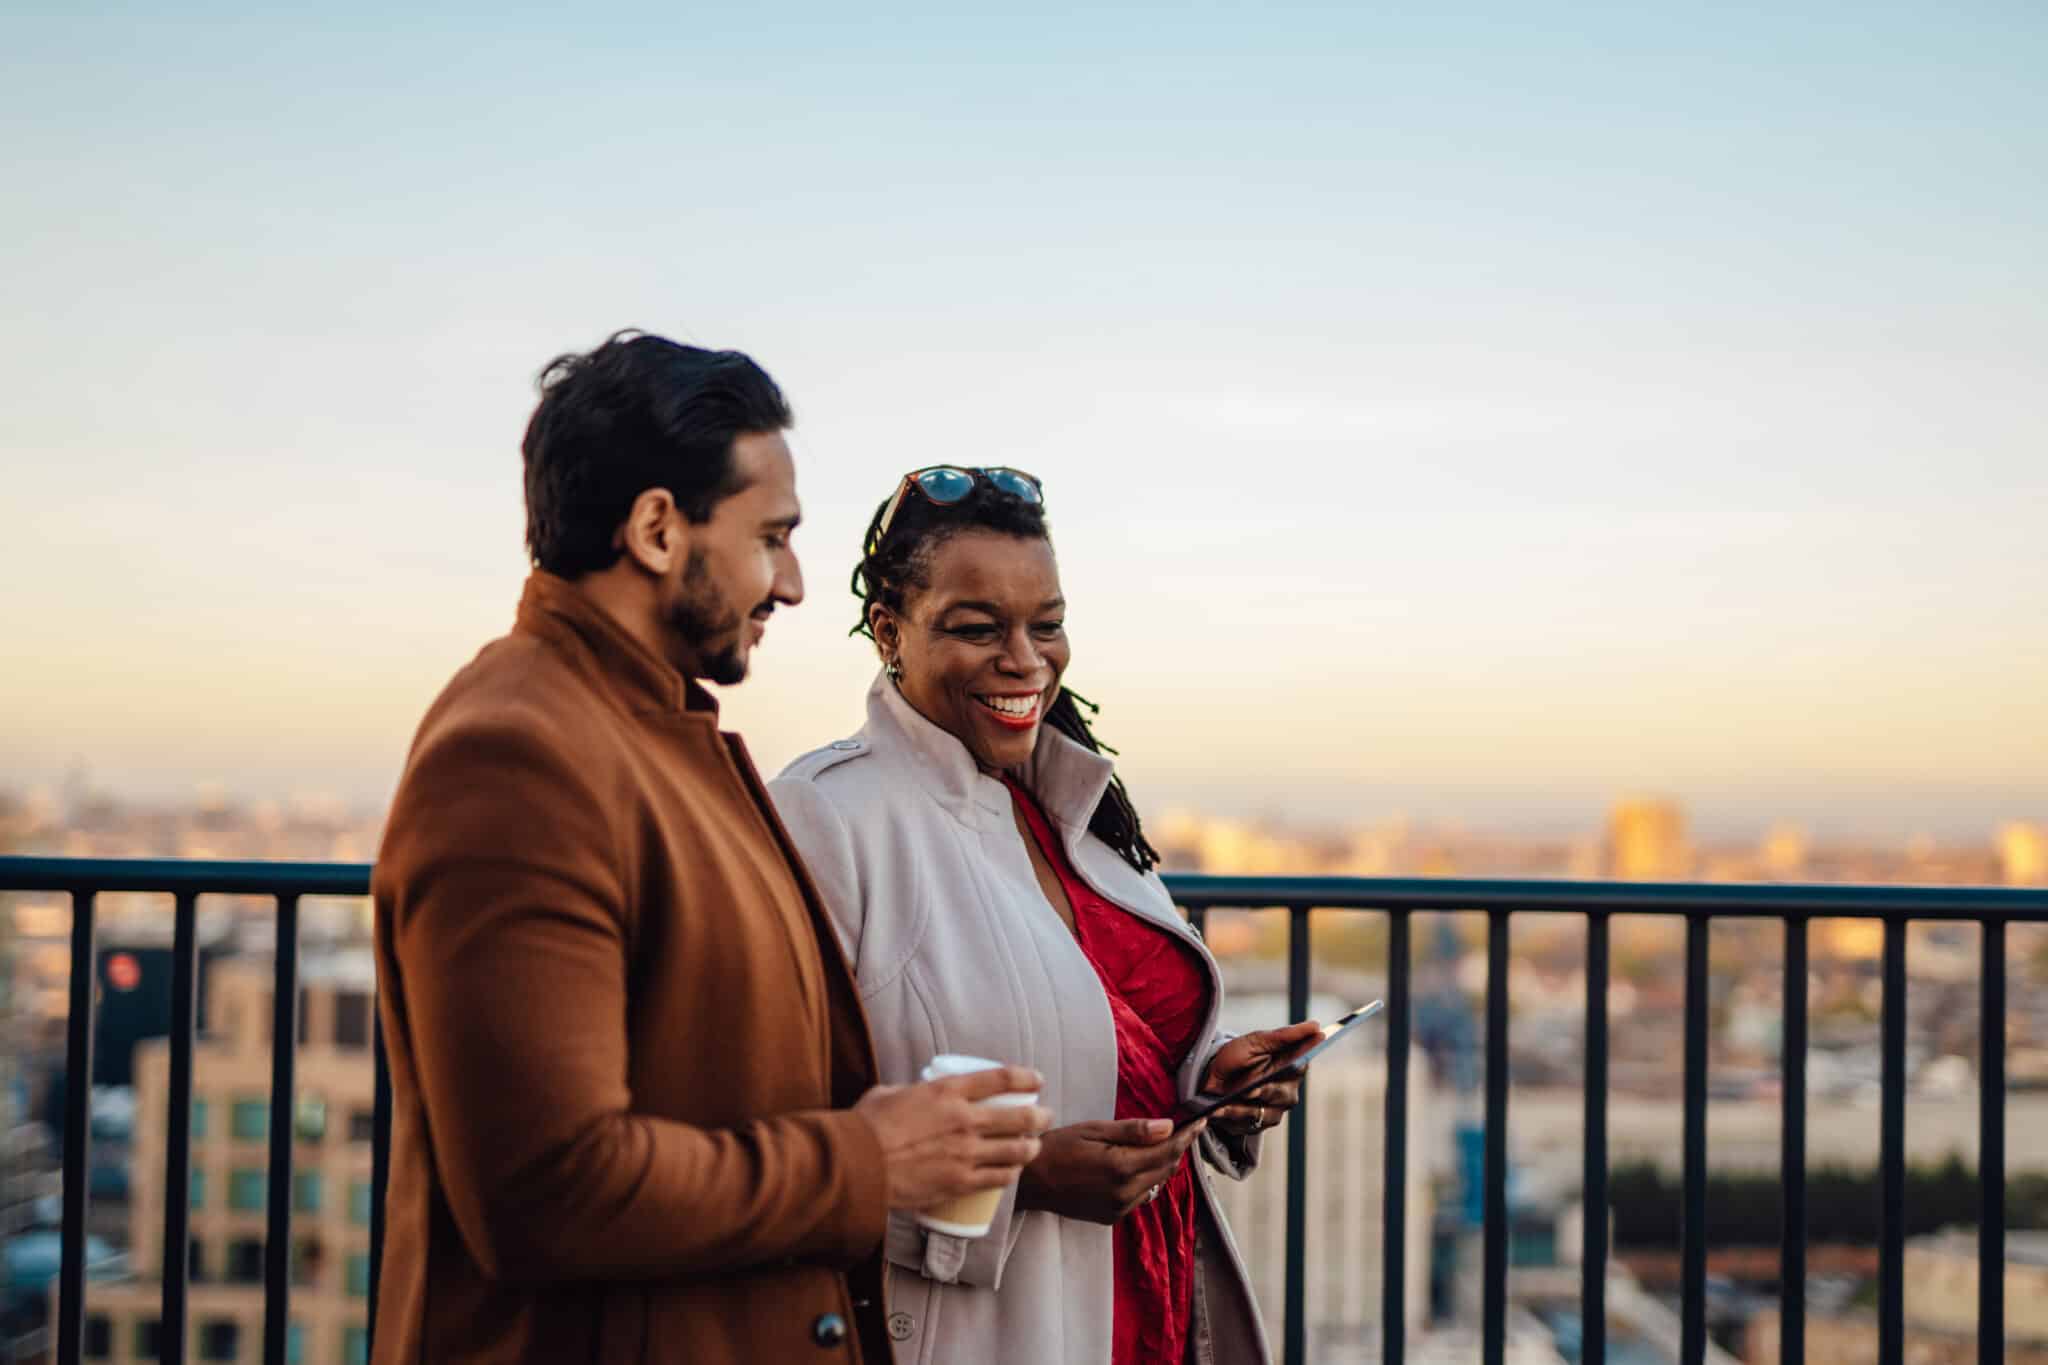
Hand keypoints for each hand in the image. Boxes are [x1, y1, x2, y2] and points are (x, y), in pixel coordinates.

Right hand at [855, 1067, 1051, 1213]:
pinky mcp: (960, 1183)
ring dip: (1031, 1148)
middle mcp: (964, 1120)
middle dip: (1040, 1117)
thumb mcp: (889, 1094)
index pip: (1000, 1078)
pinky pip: (998, 1179)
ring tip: (1034, 1147)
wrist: (856, 1166)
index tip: (1037, 1080)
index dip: (1025, 1078)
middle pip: (1019, 1117)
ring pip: (1016, 1151)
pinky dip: (1010, 1174)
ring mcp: (965, 1154)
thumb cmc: (866, 1127)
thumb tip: (913, 1094)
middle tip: (1045, 1117)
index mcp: (946, 1091)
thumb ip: (909, 1092)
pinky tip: (1012, 1172)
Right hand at [1015, 1118, 1206, 1224]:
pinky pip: (1139, 1196)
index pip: (1167, 1151)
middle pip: (1166, 1169)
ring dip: (1162, 1165)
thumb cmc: (1057, 1148)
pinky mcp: (1111, 1217)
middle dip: (1177, 1148)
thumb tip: (1168, 1126)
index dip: (1187, 1136)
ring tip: (1160, 1144)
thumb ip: (1133, 1131)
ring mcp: (1118, 1209)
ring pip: (1155, 1184)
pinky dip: (1144, 1179)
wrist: (1029, 1182)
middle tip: (1184, 1129)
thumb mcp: (1093, 1130)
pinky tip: (1135, 1165)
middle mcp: (1124, 1193)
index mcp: (1121, 1167)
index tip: (1200, 1122)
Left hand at [1200, 1020, 1321, 1136]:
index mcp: (1292, 1067)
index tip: (1289, 1065)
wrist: (1211, 1076)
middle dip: (1263, 1091)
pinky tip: (1217, 1111)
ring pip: (1263, 1113)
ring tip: (1222, 1105)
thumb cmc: (1238, 1056)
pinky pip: (1247, 1124)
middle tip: (1248, 1091)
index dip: (1294, 1066)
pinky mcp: (1258, 1125)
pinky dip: (1230, 1117)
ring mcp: (1274, 1110)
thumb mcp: (1257, 1041)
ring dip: (1241, 1108)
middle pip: (1282, 1095)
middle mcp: (1287, 1091)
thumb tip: (1316, 1026)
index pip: (1300, 1065)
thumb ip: (1285, 1035)